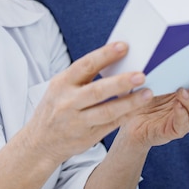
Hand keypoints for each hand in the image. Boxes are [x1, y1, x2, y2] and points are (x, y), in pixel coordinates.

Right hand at [21, 42, 153, 164]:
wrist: (41, 141)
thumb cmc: (56, 106)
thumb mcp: (60, 86)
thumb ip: (83, 75)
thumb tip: (114, 56)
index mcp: (61, 83)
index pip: (85, 66)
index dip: (104, 55)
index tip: (123, 46)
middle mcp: (68, 102)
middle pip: (97, 91)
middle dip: (120, 82)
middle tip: (141, 74)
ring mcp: (77, 122)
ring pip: (107, 111)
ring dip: (129, 102)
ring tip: (147, 94)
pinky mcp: (87, 137)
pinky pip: (111, 125)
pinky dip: (126, 116)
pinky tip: (139, 108)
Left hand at [117, 53, 188, 149]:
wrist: (128, 118)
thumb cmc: (143, 92)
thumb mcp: (152, 75)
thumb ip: (161, 63)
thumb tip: (164, 42)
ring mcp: (186, 116)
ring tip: (181, 92)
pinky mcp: (176, 129)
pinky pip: (184, 123)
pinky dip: (181, 114)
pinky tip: (176, 106)